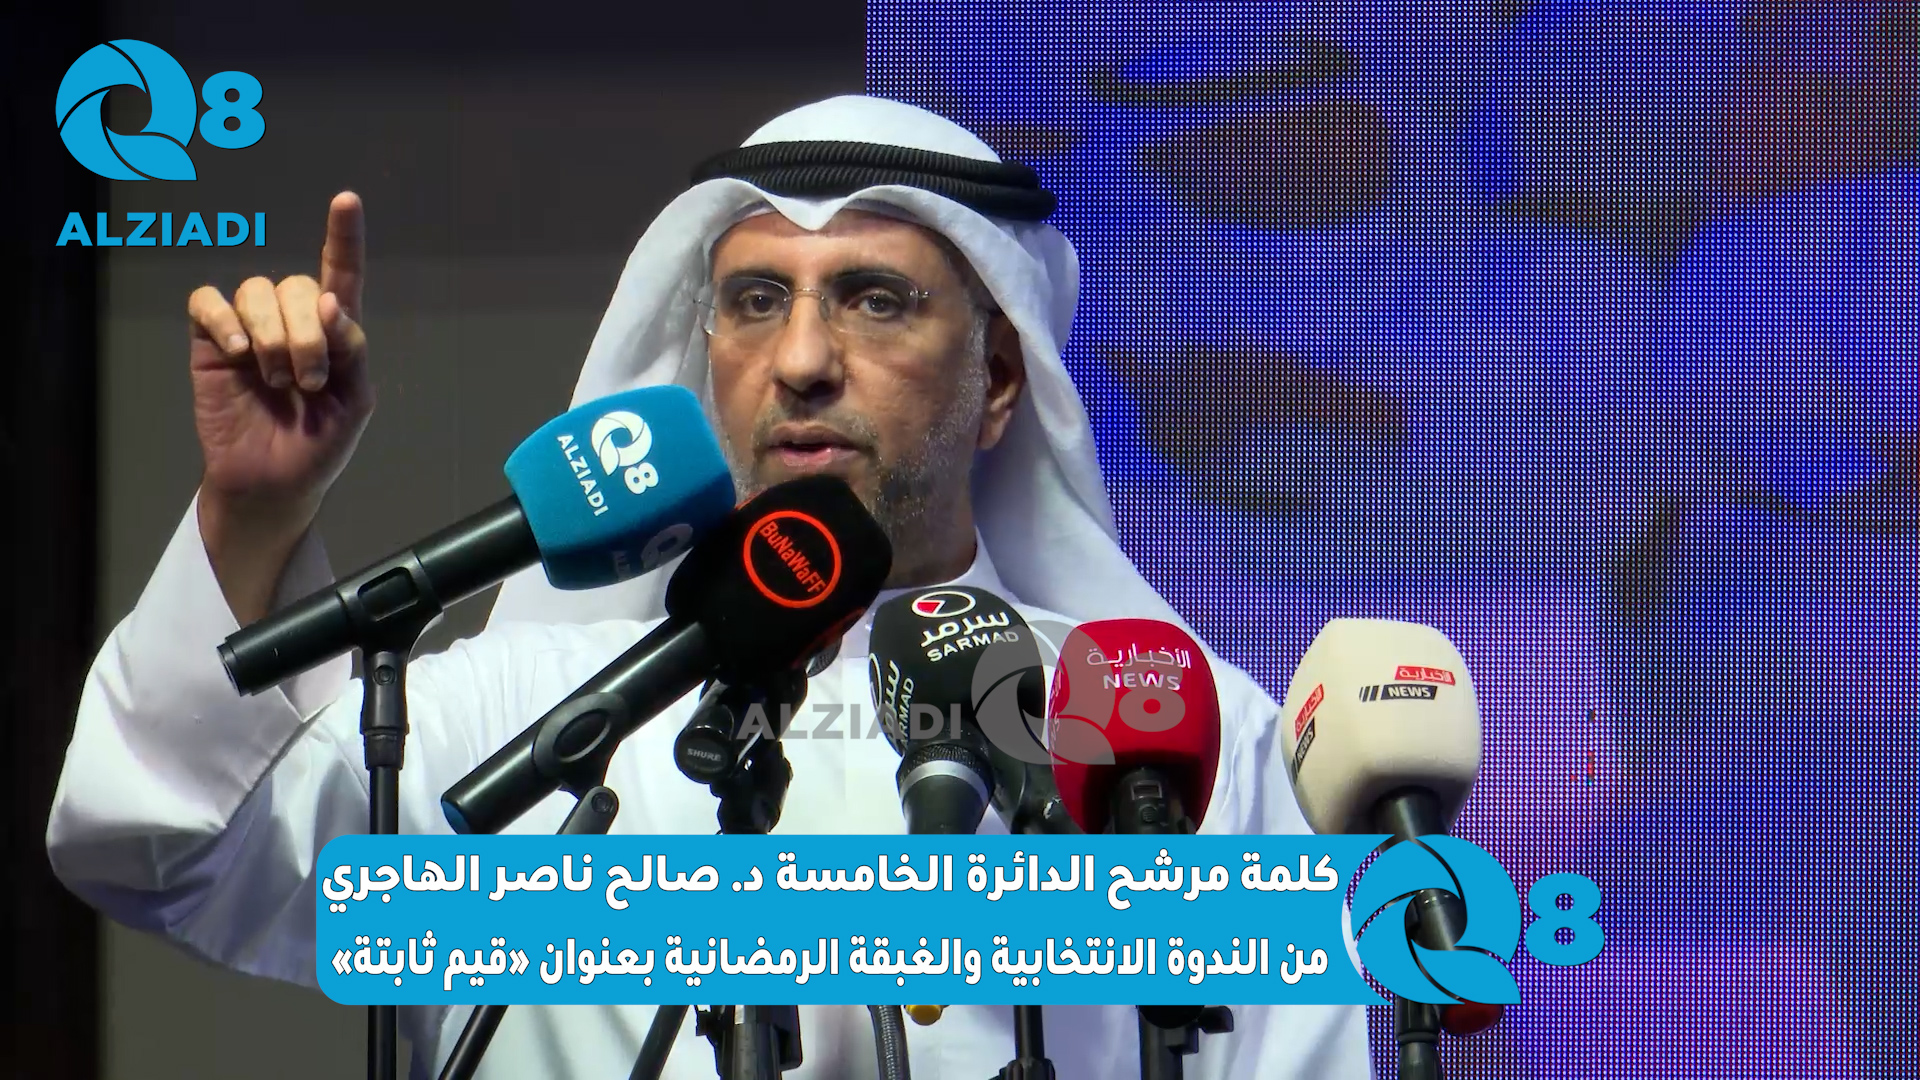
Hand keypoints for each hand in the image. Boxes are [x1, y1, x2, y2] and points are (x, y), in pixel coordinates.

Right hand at [189, 192, 372, 619]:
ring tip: (276, 379)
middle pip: (296, 285)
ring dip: (272, 334)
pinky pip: (209, 302)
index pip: (342, 275)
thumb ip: (351, 350)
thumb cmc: (318, 445)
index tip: (346, 200)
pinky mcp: (212, 342)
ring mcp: (250, 328)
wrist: (272, 484)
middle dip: (306, 332)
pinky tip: (238, 352)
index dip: (343, 237)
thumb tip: (330, 302)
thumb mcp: (355, 402)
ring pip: (257, 290)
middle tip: (308, 380)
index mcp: (334, 332)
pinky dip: (224, 319)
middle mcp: (292, 321)